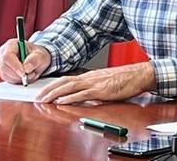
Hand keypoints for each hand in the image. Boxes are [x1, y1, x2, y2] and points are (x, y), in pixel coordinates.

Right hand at [0, 38, 49, 84]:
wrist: (37, 60)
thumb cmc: (38, 55)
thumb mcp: (41, 56)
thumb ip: (35, 60)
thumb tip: (26, 68)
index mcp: (11, 44)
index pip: (7, 56)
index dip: (15, 66)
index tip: (24, 73)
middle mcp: (3, 53)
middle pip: (4, 66)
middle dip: (18, 74)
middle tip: (30, 74)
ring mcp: (1, 63)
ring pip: (5, 74)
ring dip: (19, 78)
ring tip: (30, 73)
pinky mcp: (3, 72)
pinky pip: (7, 79)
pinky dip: (17, 80)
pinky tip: (25, 75)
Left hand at [36, 62, 156, 104]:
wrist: (139, 75)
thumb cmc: (126, 79)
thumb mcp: (106, 83)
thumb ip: (94, 88)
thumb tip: (85, 96)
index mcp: (91, 76)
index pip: (67, 79)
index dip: (53, 85)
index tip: (43, 91)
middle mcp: (90, 77)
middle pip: (64, 82)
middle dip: (48, 90)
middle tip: (36, 97)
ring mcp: (95, 83)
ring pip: (69, 87)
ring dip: (54, 93)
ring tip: (43, 100)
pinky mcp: (101, 90)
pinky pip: (82, 94)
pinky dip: (70, 97)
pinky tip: (61, 101)